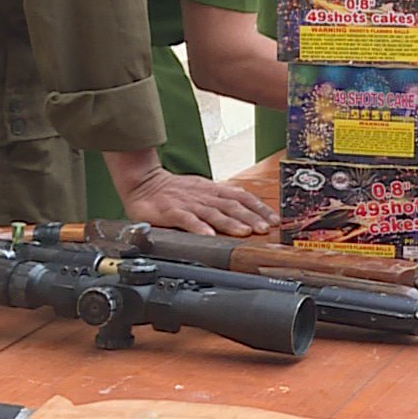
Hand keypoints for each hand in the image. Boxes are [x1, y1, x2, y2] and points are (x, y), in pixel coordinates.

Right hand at [117, 167, 276, 237]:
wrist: (143, 182)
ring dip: (230, 223)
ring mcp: (188, 203)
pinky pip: (186, 219)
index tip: (274, 219)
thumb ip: (221, 198)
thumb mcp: (202, 190)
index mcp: (213, 190)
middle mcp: (204, 195)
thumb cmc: (174, 190)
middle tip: (266, 228)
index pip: (242, 197)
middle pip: (232, 205)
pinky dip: (198, 227)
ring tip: (244, 232)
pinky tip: (208, 235)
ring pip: (213, 212)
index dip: (259, 208)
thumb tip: (246, 205)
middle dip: (251, 217)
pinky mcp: (171, 211)